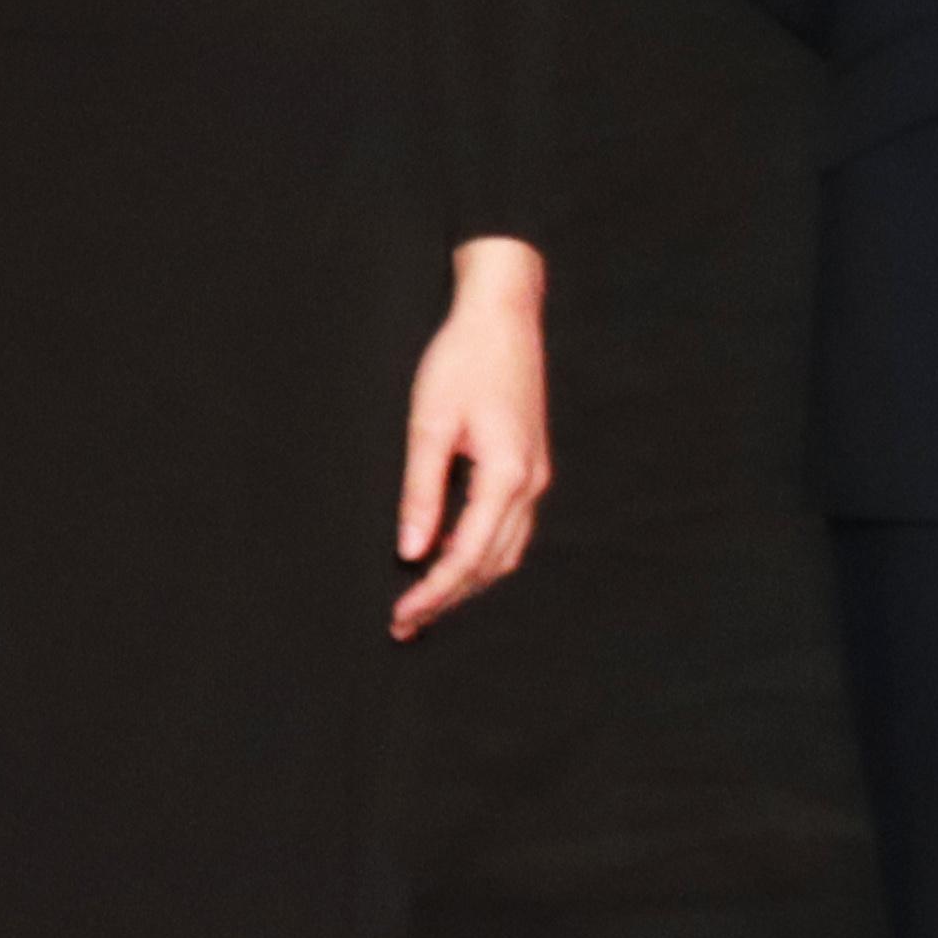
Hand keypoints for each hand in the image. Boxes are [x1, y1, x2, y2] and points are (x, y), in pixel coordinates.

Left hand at [391, 238, 550, 635]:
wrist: (503, 314)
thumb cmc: (462, 360)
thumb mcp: (429, 423)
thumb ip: (421, 491)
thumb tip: (411, 551)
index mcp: (506, 475)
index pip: (467, 555)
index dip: (433, 591)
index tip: (401, 615)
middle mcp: (530, 483)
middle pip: (491, 564)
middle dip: (448, 598)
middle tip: (404, 623)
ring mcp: (536, 476)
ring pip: (505, 551)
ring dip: (467, 581)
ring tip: (424, 601)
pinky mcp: (530, 465)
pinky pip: (509, 528)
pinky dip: (480, 553)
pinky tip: (449, 555)